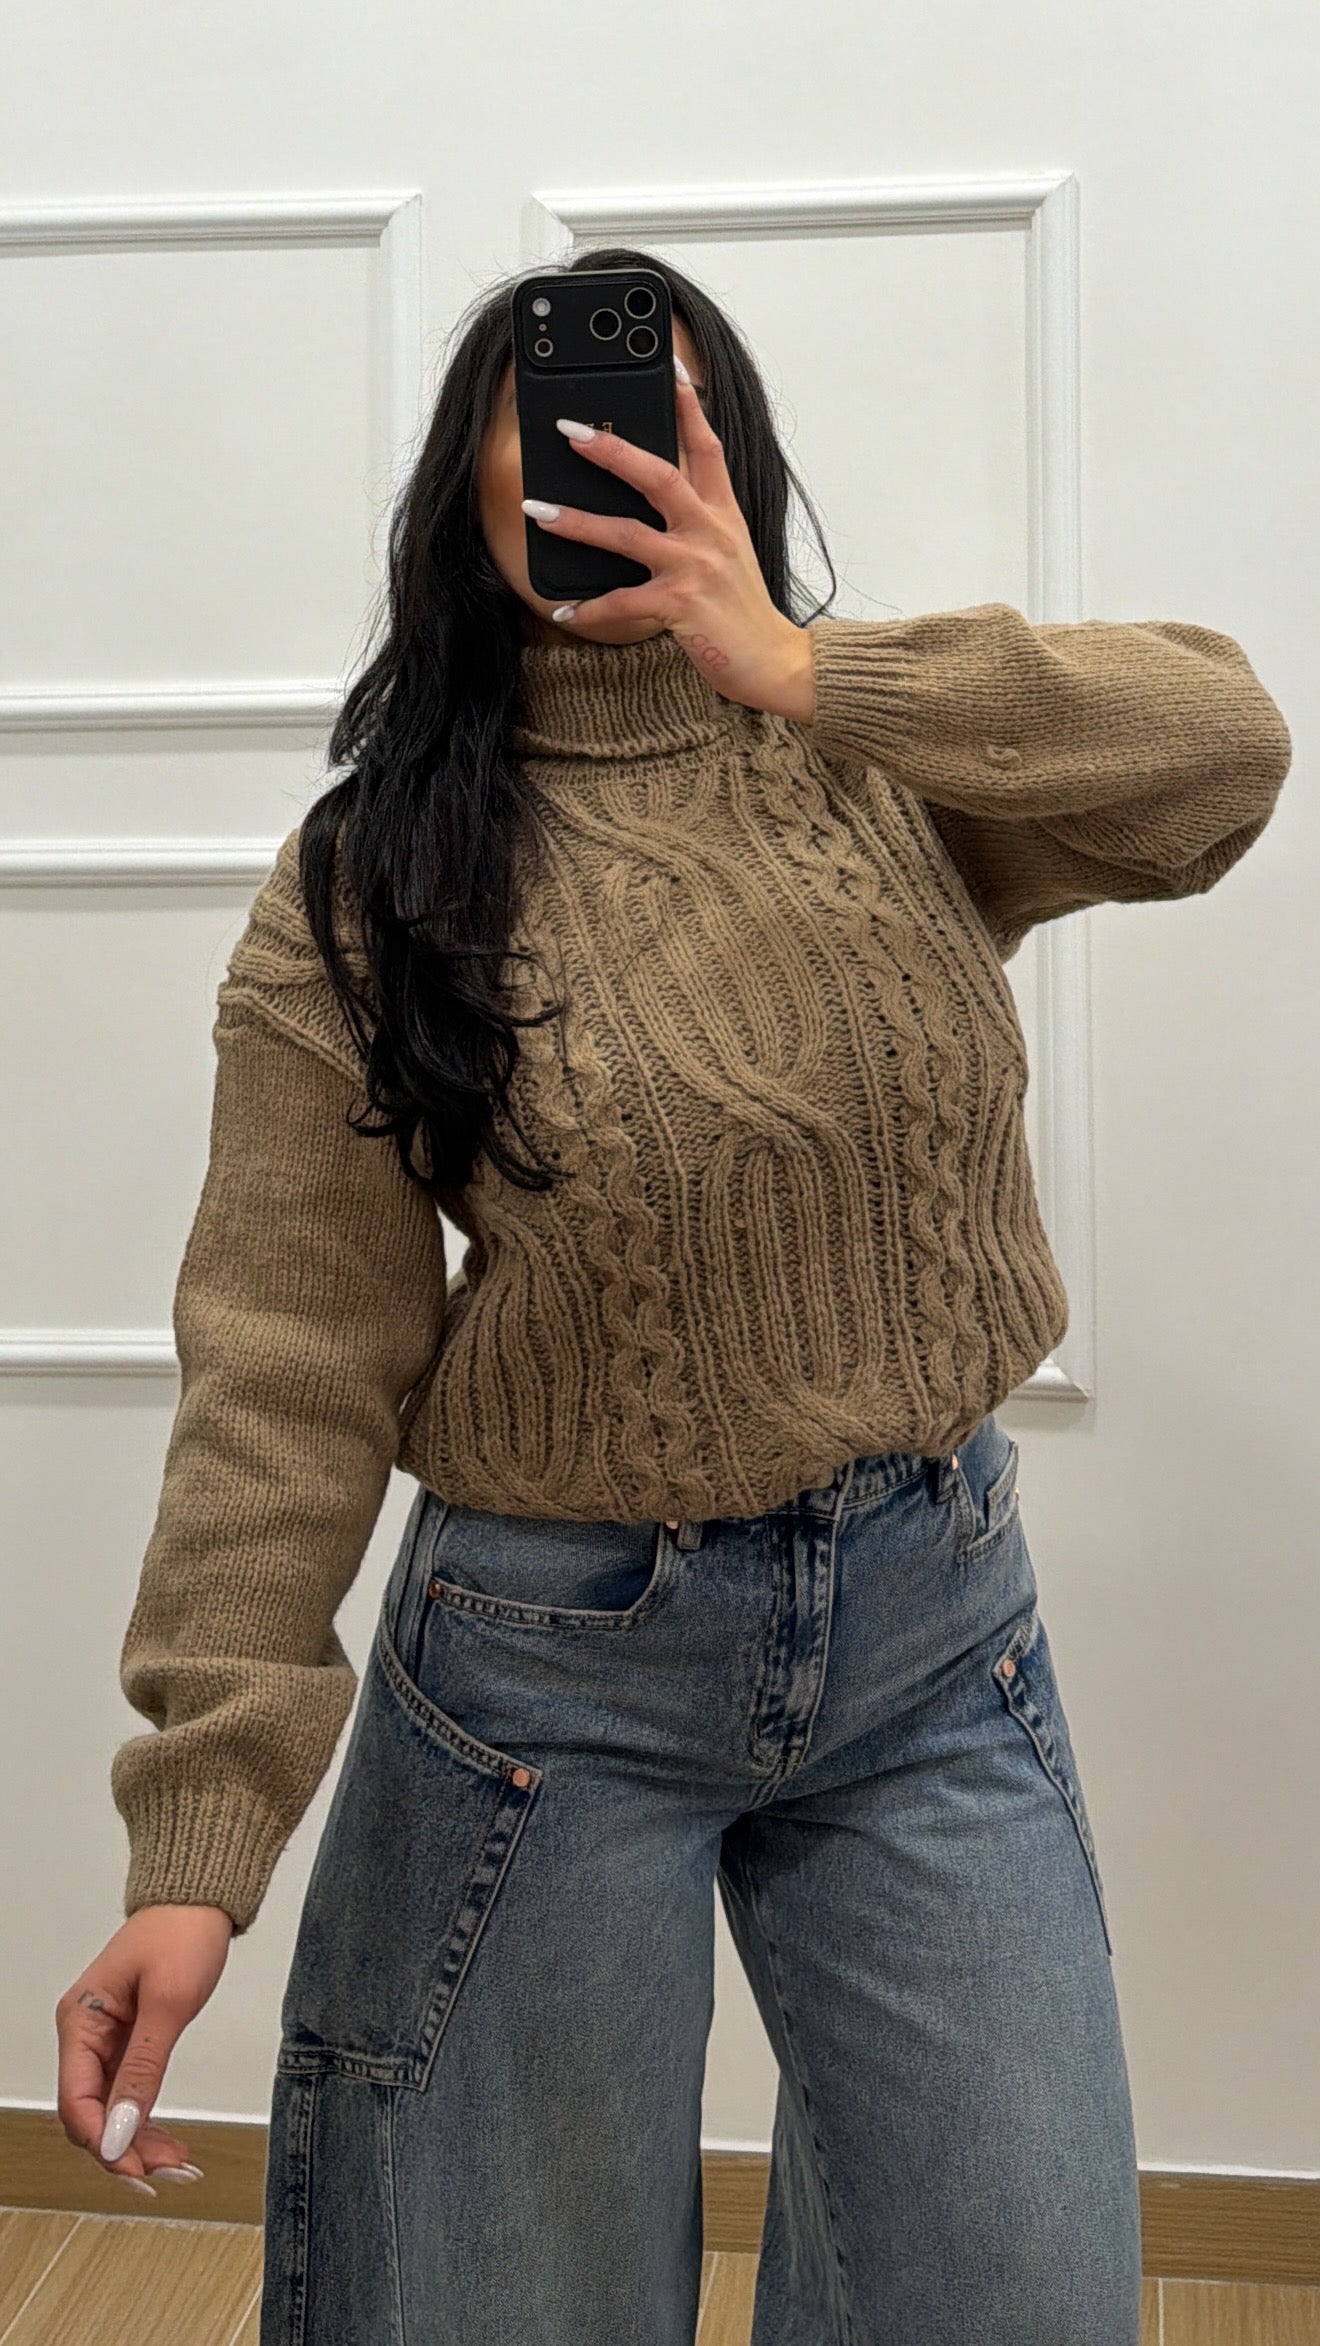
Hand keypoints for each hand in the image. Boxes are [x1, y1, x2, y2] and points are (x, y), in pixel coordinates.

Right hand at [55, 1904, 234, 2195]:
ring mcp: (106, 2040)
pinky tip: (169, 2142)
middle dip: (124, 2147)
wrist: (201, 1899)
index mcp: (80, 2020)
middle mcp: (85, 2034)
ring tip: (176, 2164)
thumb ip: (142, 2070)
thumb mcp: (167, 2003)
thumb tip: (119, 2130)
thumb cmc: (182, 1932)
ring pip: (111, 2110)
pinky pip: (128, 2094)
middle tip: (165, 2174)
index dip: (103, 2140)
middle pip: (91, 2113)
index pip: (77, 2100)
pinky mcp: (128, 2042)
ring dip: (138, 2141)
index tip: (135, 2166)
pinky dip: (146, 2120)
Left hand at [521, 364, 815, 722]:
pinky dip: (589, 608)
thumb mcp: (730, 555)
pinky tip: (562, 609)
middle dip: (611, 449)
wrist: (776, 662)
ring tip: (536, 509)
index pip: (706, 446)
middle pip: (658, 474)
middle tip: (570, 431)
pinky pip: (622, 601)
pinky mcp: (682, 605)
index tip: (669, 366)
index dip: (688, 405)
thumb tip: (649, 506)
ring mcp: (696, 567)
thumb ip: (699, 525)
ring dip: (576, 520)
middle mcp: (710, 532)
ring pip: (627, 533)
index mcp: (724, 514)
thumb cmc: (745, 612)